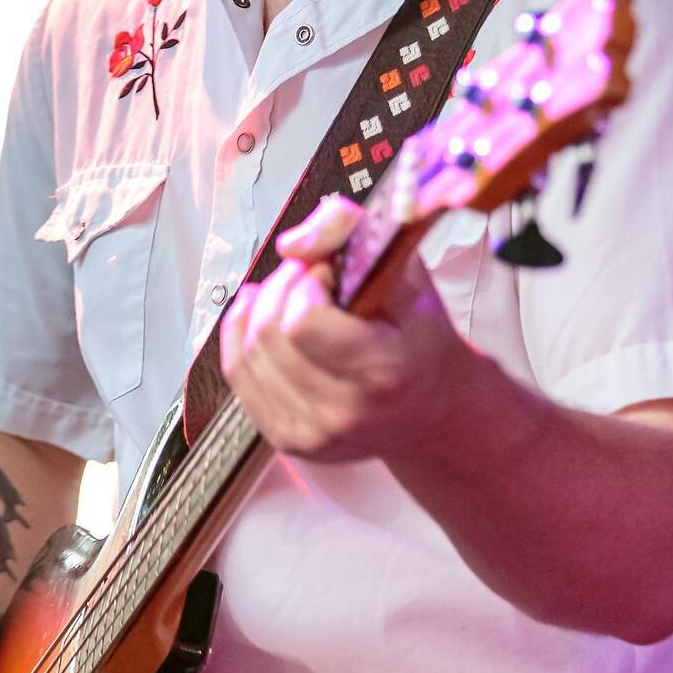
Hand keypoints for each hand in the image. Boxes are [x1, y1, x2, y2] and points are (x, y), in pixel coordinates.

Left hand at [220, 194, 472, 462]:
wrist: (434, 414)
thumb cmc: (422, 341)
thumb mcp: (408, 274)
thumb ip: (350, 231)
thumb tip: (290, 244)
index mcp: (381, 372)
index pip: (301, 322)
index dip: (308, 284)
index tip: (332, 277)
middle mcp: (343, 412)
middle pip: (268, 334)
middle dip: (282, 289)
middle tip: (310, 279)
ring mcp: (312, 434)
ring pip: (247, 352)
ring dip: (262, 309)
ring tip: (295, 298)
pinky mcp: (287, 440)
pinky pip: (238, 375)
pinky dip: (242, 335)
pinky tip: (263, 316)